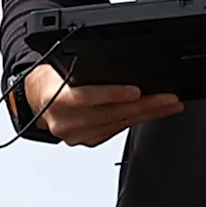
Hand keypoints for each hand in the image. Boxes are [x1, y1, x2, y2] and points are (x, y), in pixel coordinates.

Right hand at [22, 63, 182, 146]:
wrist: (36, 97)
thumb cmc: (51, 78)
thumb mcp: (61, 65)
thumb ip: (85, 69)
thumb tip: (119, 66)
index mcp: (56, 99)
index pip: (87, 97)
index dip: (114, 94)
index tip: (137, 91)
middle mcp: (64, 121)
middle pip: (110, 113)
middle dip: (144, 106)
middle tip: (167, 99)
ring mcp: (75, 134)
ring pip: (118, 124)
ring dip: (147, 114)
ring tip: (168, 105)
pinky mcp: (86, 141)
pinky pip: (115, 131)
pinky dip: (135, 121)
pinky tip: (150, 114)